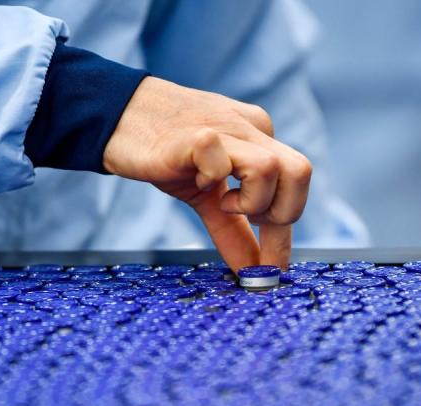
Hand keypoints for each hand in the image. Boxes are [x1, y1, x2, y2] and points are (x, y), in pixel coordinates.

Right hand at [102, 77, 311, 270]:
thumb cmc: (167, 153)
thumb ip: (232, 232)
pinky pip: (221, 162)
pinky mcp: (197, 135)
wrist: (120, 118)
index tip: (273, 266)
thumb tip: (252, 271)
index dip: (285, 232)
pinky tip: (194, 178)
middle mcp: (251, 130)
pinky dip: (211, 181)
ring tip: (220, 200)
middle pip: (300, 172)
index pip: (295, 184)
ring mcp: (226, 129)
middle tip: (248, 220)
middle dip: (281, 213)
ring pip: (271, 169)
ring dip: (250, 200)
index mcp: (260, 141)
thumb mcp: (207, 197)